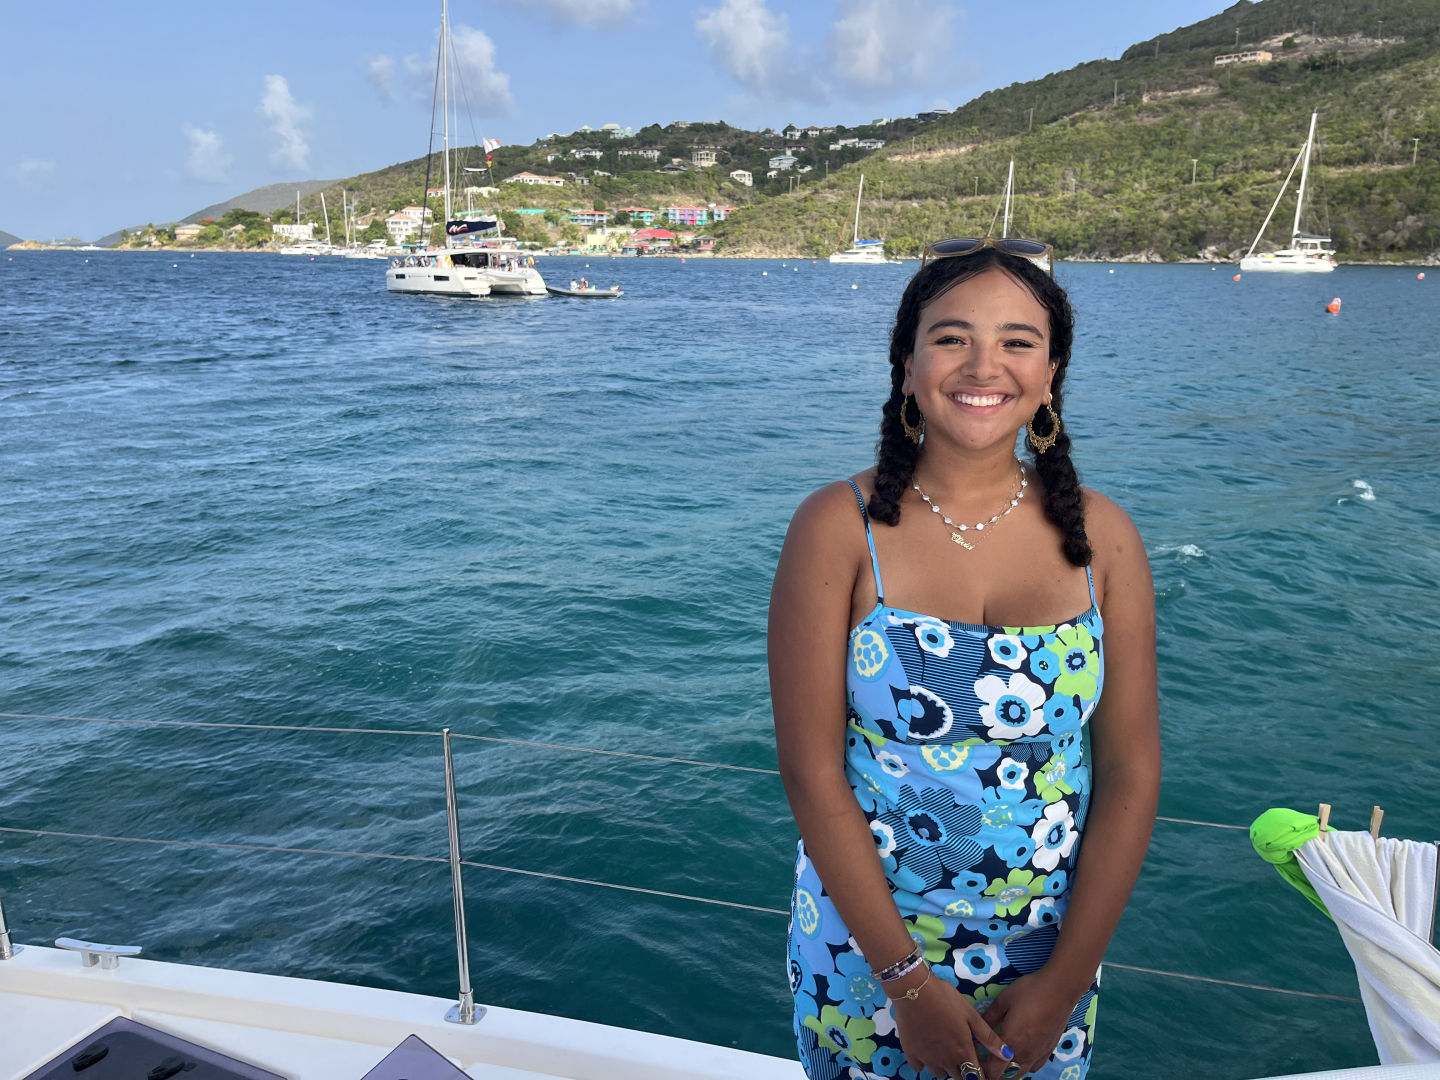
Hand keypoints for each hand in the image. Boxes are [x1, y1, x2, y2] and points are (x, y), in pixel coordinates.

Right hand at [889, 966, 1011, 1079]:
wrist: (914, 990)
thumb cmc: (946, 999)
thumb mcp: (971, 1015)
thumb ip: (989, 1038)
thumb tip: (1009, 1055)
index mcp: (962, 1052)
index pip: (976, 1076)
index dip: (980, 1073)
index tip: (980, 1065)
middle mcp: (945, 1061)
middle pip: (959, 1077)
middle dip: (964, 1070)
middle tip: (962, 1052)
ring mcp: (926, 1059)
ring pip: (939, 1074)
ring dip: (945, 1066)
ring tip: (945, 1050)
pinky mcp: (910, 1053)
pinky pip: (919, 1067)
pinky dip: (924, 1062)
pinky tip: (927, 1049)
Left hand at [978, 970, 1082, 1078]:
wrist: (1060, 989)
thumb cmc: (1030, 992)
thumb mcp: (1003, 1001)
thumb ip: (989, 1018)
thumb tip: (977, 1030)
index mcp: (1012, 1043)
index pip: (993, 1070)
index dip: (982, 1068)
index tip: (976, 1058)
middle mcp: (1026, 1054)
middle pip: (1007, 1077)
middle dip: (994, 1073)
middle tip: (986, 1059)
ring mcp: (1039, 1055)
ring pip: (1020, 1074)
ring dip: (1009, 1071)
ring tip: (1001, 1058)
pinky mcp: (1049, 1051)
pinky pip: (1033, 1068)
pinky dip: (1023, 1067)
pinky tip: (1020, 1054)